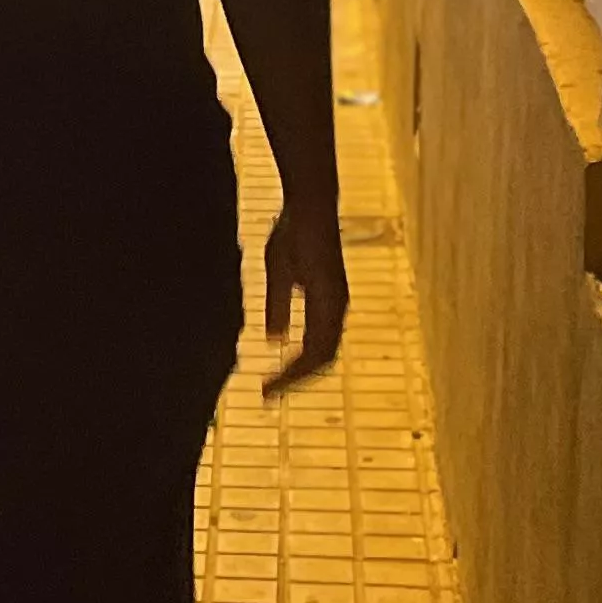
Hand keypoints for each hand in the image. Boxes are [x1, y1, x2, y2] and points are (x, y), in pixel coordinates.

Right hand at [261, 203, 347, 395]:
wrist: (308, 206)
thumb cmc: (294, 232)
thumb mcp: (280, 274)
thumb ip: (279, 306)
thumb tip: (274, 338)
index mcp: (326, 306)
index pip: (315, 350)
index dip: (293, 370)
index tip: (266, 387)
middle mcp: (335, 309)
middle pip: (321, 360)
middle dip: (294, 380)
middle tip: (266, 396)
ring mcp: (335, 303)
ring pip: (323, 354)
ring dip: (296, 374)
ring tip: (270, 388)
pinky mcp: (330, 295)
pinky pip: (321, 337)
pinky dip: (303, 357)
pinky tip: (284, 364)